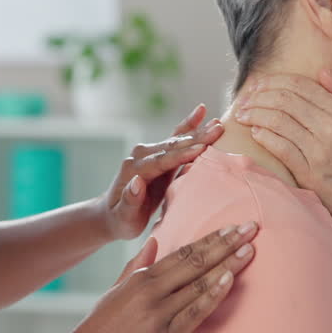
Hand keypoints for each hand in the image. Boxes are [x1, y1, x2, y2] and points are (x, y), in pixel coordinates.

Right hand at [59, 222, 258, 332]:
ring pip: (199, 285)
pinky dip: (213, 296)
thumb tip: (157, 240)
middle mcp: (151, 291)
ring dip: (227, 266)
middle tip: (251, 227)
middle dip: (226, 244)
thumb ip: (138, 264)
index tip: (232, 227)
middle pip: (196, 262)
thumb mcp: (116, 289)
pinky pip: (194, 313)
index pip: (184, 252)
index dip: (211, 239)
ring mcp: (158, 314)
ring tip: (249, 250)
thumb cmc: (99, 327)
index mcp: (140, 277)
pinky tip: (230, 280)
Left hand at [99, 103, 223, 239]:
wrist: (113, 214)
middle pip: (172, 146)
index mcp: (134, 170)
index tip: (201, 149)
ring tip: (217, 123)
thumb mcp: (124, 217)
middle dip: (195, 138)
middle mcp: (141, 156)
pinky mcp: (158, 154)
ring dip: (197, 131)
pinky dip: (189, 125)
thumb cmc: (121, 220)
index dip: (181, 155)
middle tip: (218, 130)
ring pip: (176, 140)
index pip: (161, 161)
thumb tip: (137, 182)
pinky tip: (201, 112)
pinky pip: (175, 138)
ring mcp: (150, 153)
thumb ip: (130, 201)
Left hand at [234, 70, 331, 247]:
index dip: (272, 81)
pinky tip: (255, 133)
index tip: (256, 85)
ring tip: (242, 115)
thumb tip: (322, 72)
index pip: (299, 85)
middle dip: (257, 97)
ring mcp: (320, 150)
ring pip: (277, 121)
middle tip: (243, 101)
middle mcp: (331, 126)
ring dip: (254, 114)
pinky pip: (280, 147)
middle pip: (284, 100)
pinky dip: (263, 136)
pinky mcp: (310, 173)